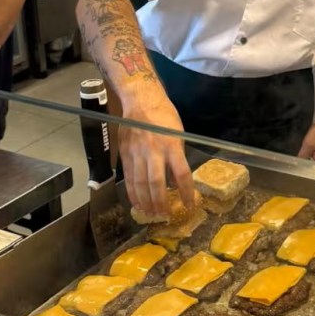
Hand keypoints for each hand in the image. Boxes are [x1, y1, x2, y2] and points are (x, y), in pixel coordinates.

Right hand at [118, 97, 193, 215]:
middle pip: (156, 183)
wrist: (141, 101)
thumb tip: (176, 180)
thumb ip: (177, 156)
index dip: (186, 192)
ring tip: (151, 214)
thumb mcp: (178, 133)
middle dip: (161, 202)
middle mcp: (154, 151)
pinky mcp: (125, 155)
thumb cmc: (164, 115)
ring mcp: (137, 153)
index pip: (182, 174)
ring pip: (140, 184)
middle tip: (165, 215)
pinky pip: (128, 178)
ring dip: (145, 202)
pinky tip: (136, 203)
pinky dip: (132, 193)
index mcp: (172, 145)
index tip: (189, 204)